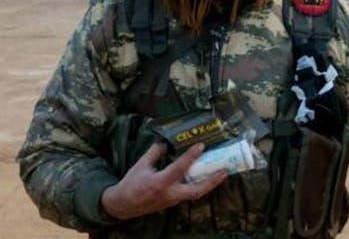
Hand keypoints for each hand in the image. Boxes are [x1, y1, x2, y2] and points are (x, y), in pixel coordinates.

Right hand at [101, 142, 227, 220]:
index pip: (180, 168)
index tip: (201, 145)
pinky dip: (199, 185)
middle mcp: (170, 193)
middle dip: (213, 181)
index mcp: (161, 182)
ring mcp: (173, 200)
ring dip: (209, 184)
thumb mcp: (141, 165)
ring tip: (221, 172)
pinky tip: (205, 177)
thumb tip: (165, 142)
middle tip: (225, 170)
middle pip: (197, 191)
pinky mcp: (172, 202)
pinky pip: (189, 194)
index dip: (191, 156)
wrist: (123, 205)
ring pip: (196, 194)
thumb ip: (154, 152)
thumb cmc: (131, 184)